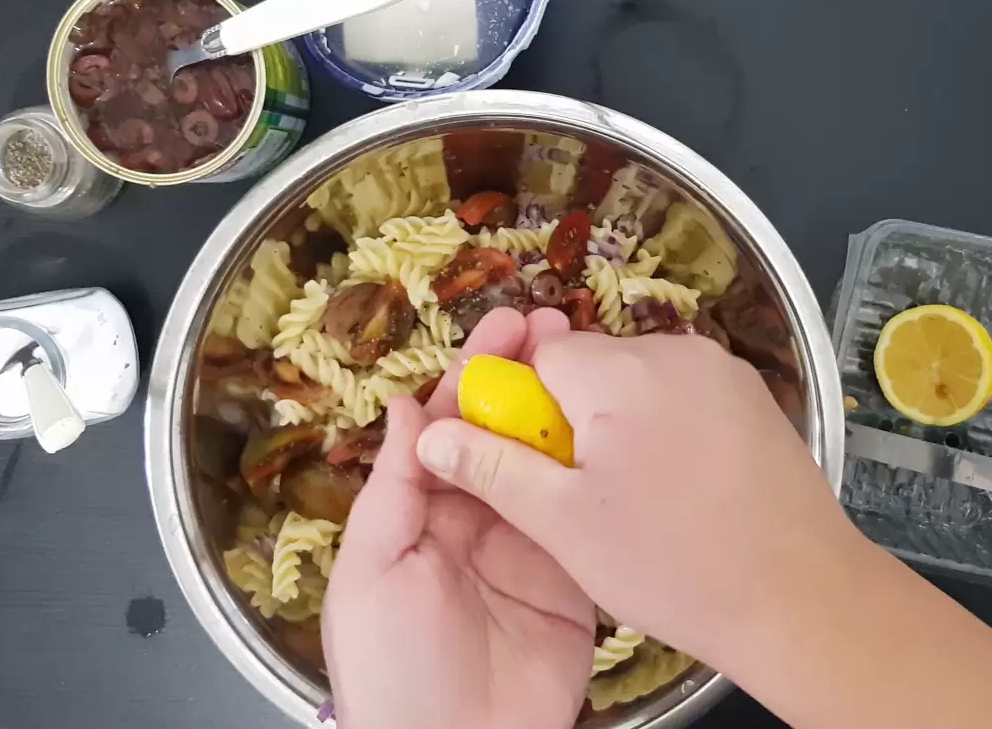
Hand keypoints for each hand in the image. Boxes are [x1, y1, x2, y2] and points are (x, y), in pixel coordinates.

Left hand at [323, 308, 593, 728]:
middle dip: (530, 378)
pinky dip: (602, 477)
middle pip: (506, 434)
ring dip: (570, 413)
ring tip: (599, 361)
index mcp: (420, 512)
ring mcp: (529, 548)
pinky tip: (620, 433)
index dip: (475, 373)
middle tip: (560, 326)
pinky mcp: (574, 579)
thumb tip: (401, 406)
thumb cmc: (392, 666)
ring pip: (550, 466)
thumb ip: (393, 487)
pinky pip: (587, 519)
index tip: (506, 326)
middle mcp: (476, 520)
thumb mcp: (371, 570)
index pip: (449, 426)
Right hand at [414, 328, 849, 662]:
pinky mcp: (754, 397)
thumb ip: (493, 468)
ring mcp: (723, 371)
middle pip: (591, 365)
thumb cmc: (675, 565)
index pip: (541, 357)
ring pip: (638, 382)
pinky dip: (669, 431)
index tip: (537, 467)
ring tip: (639, 500)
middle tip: (587, 495)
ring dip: (623, 426)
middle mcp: (676, 351)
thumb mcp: (564, 523)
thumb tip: (429, 435)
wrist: (800, 596)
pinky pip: (684, 396)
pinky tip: (681, 491)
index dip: (526, 412)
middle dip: (575, 419)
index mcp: (622, 371)